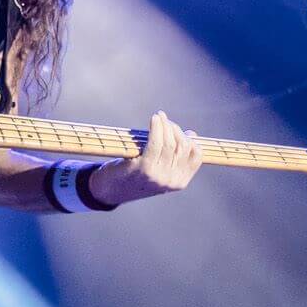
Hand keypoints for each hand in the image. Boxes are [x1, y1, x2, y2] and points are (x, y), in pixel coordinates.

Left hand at [88, 112, 203, 205]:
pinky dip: (157, 128)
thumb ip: (175, 156)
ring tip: (158, 117)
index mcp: (179, 182)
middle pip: (183, 146)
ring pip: (170, 142)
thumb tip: (191, 135)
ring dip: (165, 125)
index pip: (196, 156)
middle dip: (175, 129)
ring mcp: (158, 176)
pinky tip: (154, 119)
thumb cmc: (135, 176)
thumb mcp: (160, 170)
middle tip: (165, 120)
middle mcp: (171, 180)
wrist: (110, 190)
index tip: (181, 130)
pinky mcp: (144, 168)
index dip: (191, 139)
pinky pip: (156, 143)